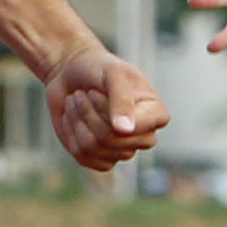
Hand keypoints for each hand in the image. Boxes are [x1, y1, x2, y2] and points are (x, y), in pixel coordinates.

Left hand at [46, 43, 164, 172]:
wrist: (71, 73)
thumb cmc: (98, 69)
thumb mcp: (114, 74)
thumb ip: (122, 99)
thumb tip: (125, 131)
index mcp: (156, 115)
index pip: (132, 129)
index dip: (106, 111)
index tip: (95, 90)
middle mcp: (144, 137)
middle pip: (110, 140)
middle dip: (88, 113)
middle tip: (83, 94)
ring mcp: (122, 150)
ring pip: (92, 148)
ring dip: (77, 120)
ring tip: (76, 101)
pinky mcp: (100, 158)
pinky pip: (83, 157)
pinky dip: (70, 133)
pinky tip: (72, 117)